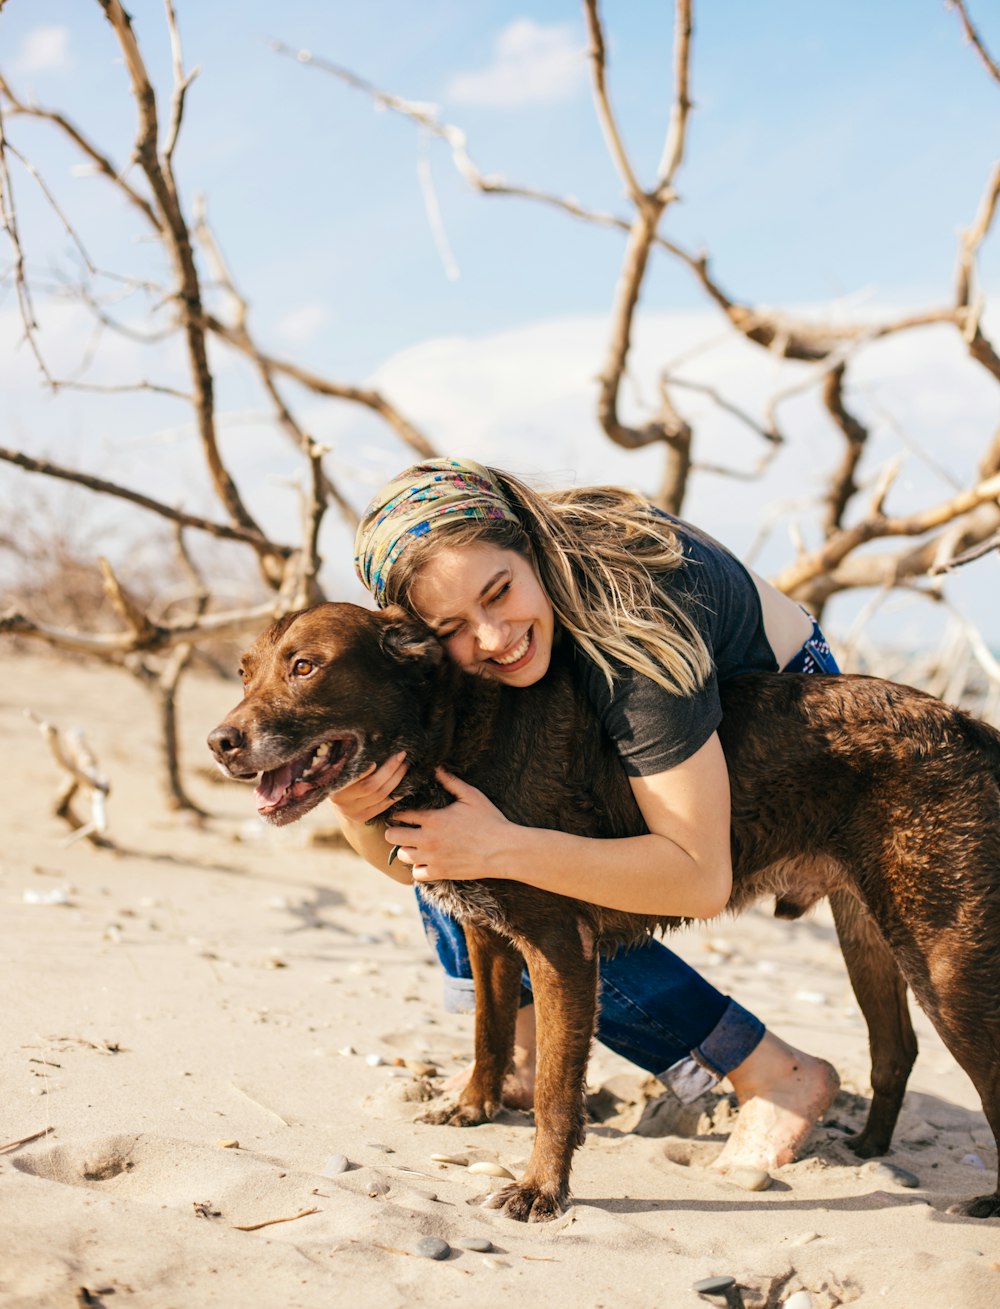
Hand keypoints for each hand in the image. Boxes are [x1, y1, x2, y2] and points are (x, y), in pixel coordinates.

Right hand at [329, 750, 407, 823]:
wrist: (338, 804)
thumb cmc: (340, 778)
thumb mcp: (339, 770)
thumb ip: (349, 761)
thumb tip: (361, 740)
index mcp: (335, 787)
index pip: (352, 778)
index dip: (365, 771)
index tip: (376, 760)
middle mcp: (343, 803)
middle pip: (371, 786)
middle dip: (389, 769)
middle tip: (401, 755)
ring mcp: (354, 813)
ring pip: (381, 796)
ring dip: (396, 779)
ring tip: (404, 765)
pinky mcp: (365, 818)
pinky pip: (385, 805)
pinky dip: (397, 794)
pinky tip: (404, 784)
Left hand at [385, 768, 513, 881]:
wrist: (503, 850)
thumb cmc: (489, 820)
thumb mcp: (471, 796)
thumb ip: (450, 781)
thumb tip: (436, 767)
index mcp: (433, 819)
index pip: (400, 814)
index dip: (398, 812)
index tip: (402, 812)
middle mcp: (428, 839)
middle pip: (392, 836)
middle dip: (395, 831)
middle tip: (404, 829)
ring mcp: (433, 858)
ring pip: (402, 855)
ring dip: (406, 849)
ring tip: (415, 844)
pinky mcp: (440, 873)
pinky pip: (417, 874)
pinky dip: (419, 868)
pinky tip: (427, 860)